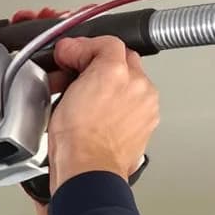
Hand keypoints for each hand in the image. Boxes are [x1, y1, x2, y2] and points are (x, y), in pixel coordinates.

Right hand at [48, 36, 158, 192]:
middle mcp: (138, 85)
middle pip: (123, 60)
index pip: (106, 43)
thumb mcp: (65, 89)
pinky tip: (103, 114)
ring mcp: (146, 105)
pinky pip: (136, 103)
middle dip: (100, 63)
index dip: (84, 48)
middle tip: (80, 74)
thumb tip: (73, 51)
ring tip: (90, 98)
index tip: (71, 57)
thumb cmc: (76, 141)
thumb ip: (75, 60)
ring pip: (132, 81)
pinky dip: (122, 104)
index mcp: (118, 72)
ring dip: (113, 84)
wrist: (89, 171)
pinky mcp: (148, 122)